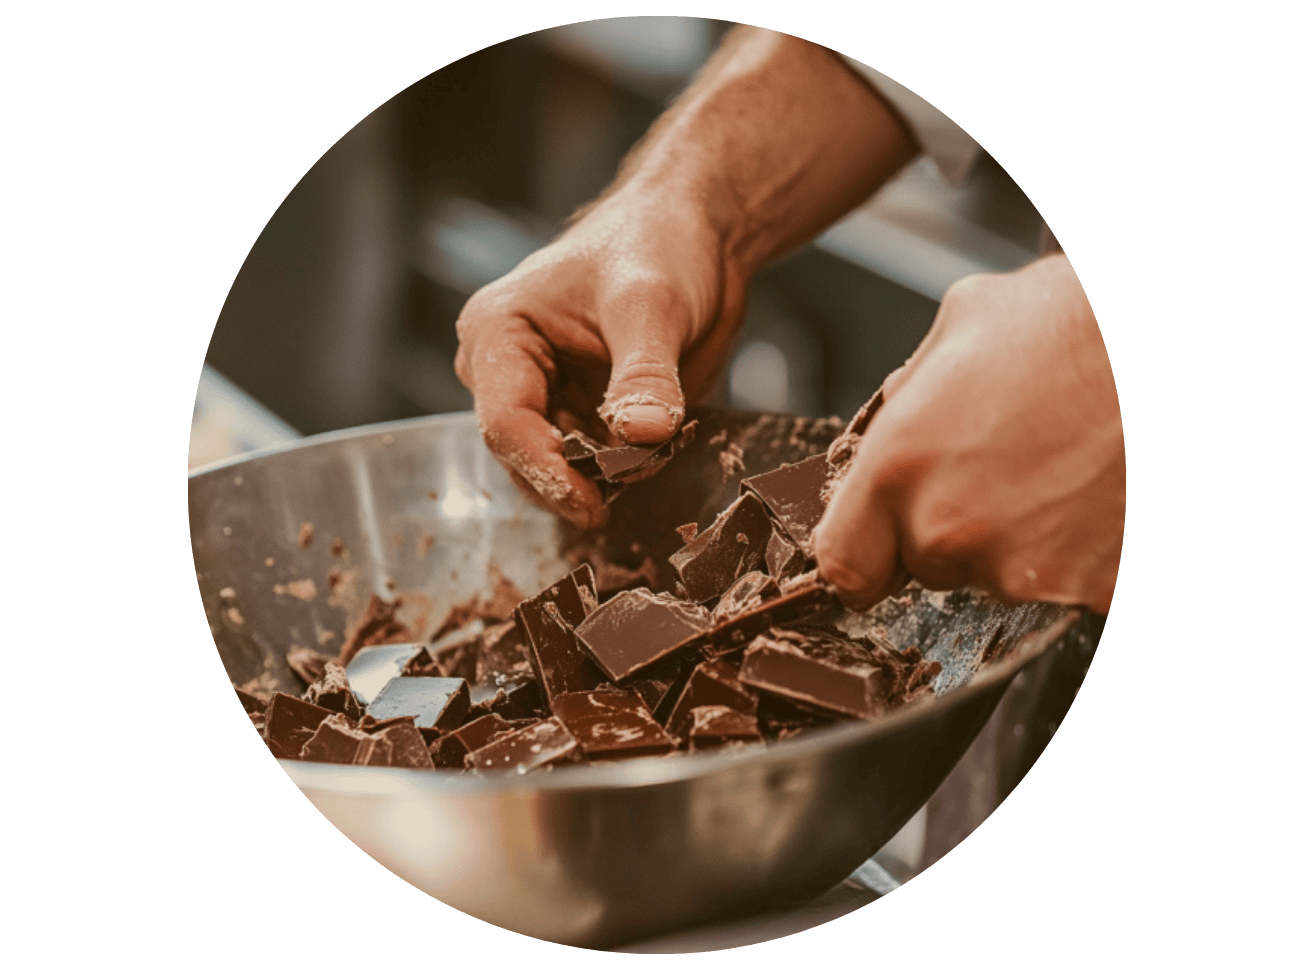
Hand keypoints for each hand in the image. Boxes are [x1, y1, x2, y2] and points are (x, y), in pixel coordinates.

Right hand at [454, 26, 916, 528]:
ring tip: (651, 463)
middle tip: (628, 492)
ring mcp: (545, 395)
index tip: (591, 505)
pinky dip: (623, 472)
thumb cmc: (659, 243)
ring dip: (602, 479)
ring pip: (556, 468)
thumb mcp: (652, 305)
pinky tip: (655, 459)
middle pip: (522, 455)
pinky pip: (592, 463)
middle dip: (573, 480)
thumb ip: (645, 374)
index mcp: (499, 331)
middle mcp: (509, 369)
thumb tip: (644, 435)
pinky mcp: (581, 414)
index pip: (504, 421)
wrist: (699, 233)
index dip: (545, 471)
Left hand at [813, 254, 1124, 613]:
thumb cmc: (1083, 323)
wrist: (1187, 350)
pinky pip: (1059, 588)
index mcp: (901, 466)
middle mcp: (951, 529)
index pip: (844, 564)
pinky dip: (1074, 557)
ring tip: (1057, 472)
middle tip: (1000, 468)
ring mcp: (1021, 569)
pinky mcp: (1086, 593)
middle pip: (923, 566)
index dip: (864, 549)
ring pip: (991, 578)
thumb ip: (908, 389)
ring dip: (1012, 541)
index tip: (881, 536)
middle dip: (948, 527)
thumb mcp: (965, 322)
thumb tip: (894, 415)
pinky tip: (1093, 501)